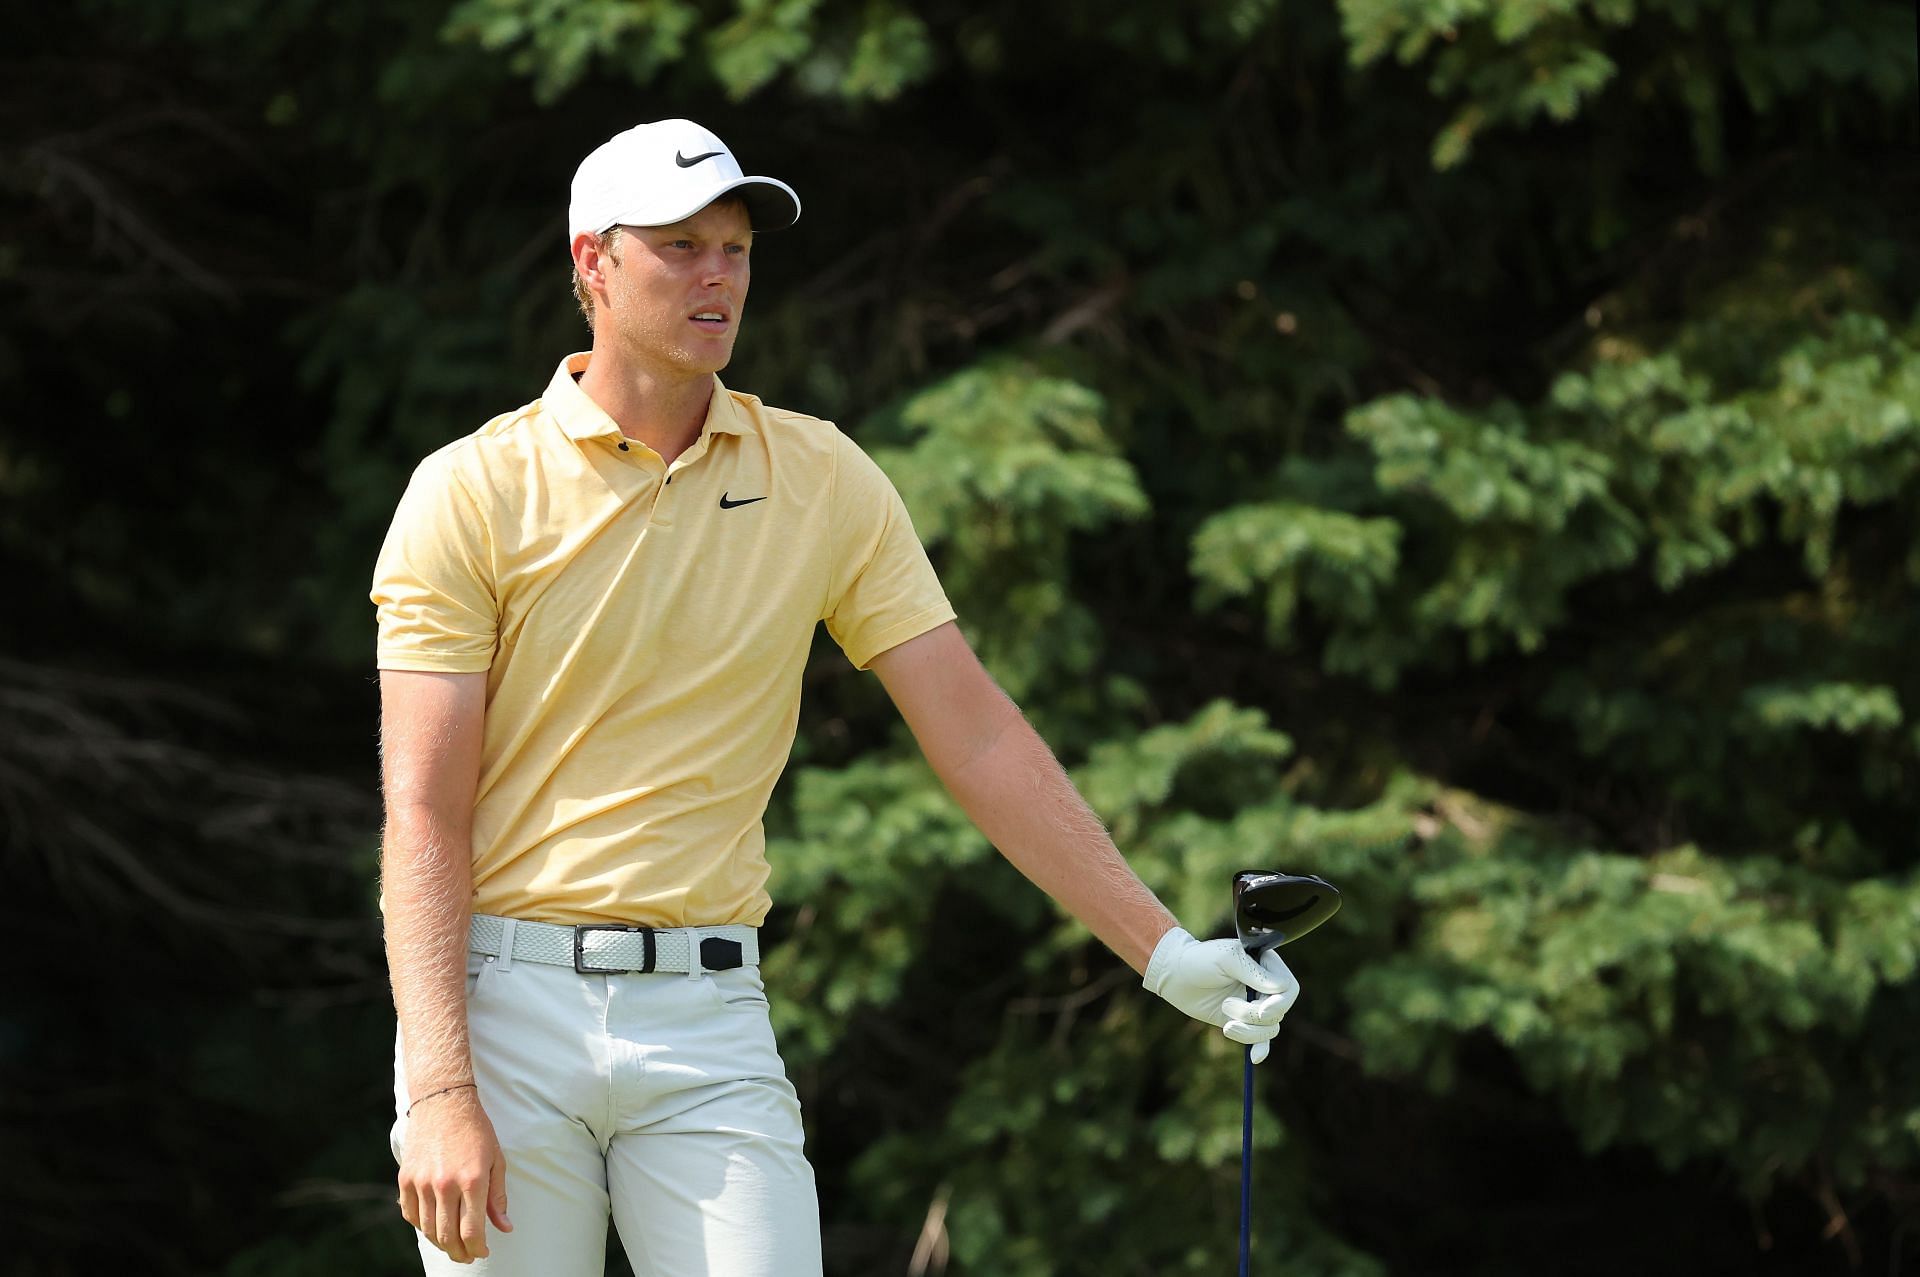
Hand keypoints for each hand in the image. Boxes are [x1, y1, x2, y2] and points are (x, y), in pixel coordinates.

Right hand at [397, 1086, 512, 1262]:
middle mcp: (445, 1184)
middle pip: (447, 1235)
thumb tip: (504, 1227)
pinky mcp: (406, 1178)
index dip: (478, 1248)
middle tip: (467, 1256)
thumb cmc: (476, 1130)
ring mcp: (422, 1182)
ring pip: (427, 1229)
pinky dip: (421, 1226)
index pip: (472, 1230)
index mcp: (472, 1179)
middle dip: (459, 1252)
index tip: (483, 1252)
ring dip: (441, 1243)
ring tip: (452, 1245)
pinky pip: (410, 1214)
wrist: (443, 1101)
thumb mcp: (496, 1160)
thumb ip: (498, 1197)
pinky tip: (433, 1226)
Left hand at [1141, 927, 1300, 1063]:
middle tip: (1227, 1006)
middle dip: (1253, 1014)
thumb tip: (1280, 987)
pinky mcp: (1243, 1022)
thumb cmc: (1200, 959)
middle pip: (1278, 1011)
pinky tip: (1255, 1058)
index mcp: (1266, 965)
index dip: (1278, 1002)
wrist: (1175, 974)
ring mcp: (1254, 1005)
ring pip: (1269, 1028)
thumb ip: (1253, 971)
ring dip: (1248, 1029)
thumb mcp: (1226, 958)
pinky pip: (1260, 1040)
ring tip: (1225, 1021)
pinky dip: (1260, 1048)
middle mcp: (1265, 986)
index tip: (1262, 1009)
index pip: (1288, 988)